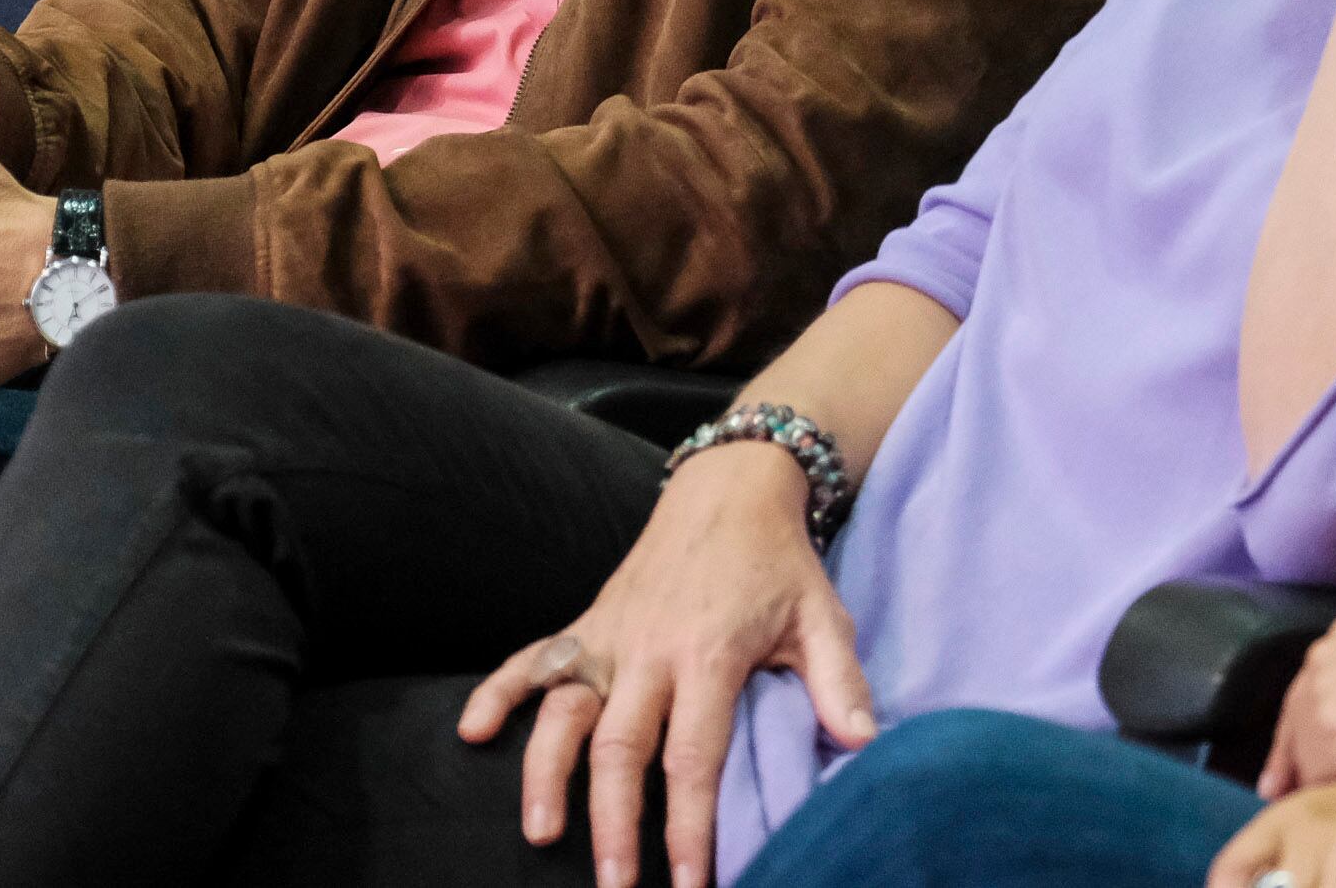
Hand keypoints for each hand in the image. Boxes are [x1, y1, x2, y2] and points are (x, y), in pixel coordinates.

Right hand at [458, 442, 874, 887]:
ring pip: (566, 711)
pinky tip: (472, 731)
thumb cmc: (778, 565)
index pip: (694, 756)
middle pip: (621, 747)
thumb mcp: (822, 616)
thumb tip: (864, 744)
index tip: (689, 884)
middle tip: (612, 885)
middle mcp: (651, 650)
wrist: (730, 488)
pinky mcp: (588, 622)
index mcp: (711, 654)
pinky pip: (532, 659)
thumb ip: (841, 682)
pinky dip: (499, 691)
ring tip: (539, 831)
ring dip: (547, 771)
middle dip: (613, 822)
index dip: (690, 826)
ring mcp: (611, 636)